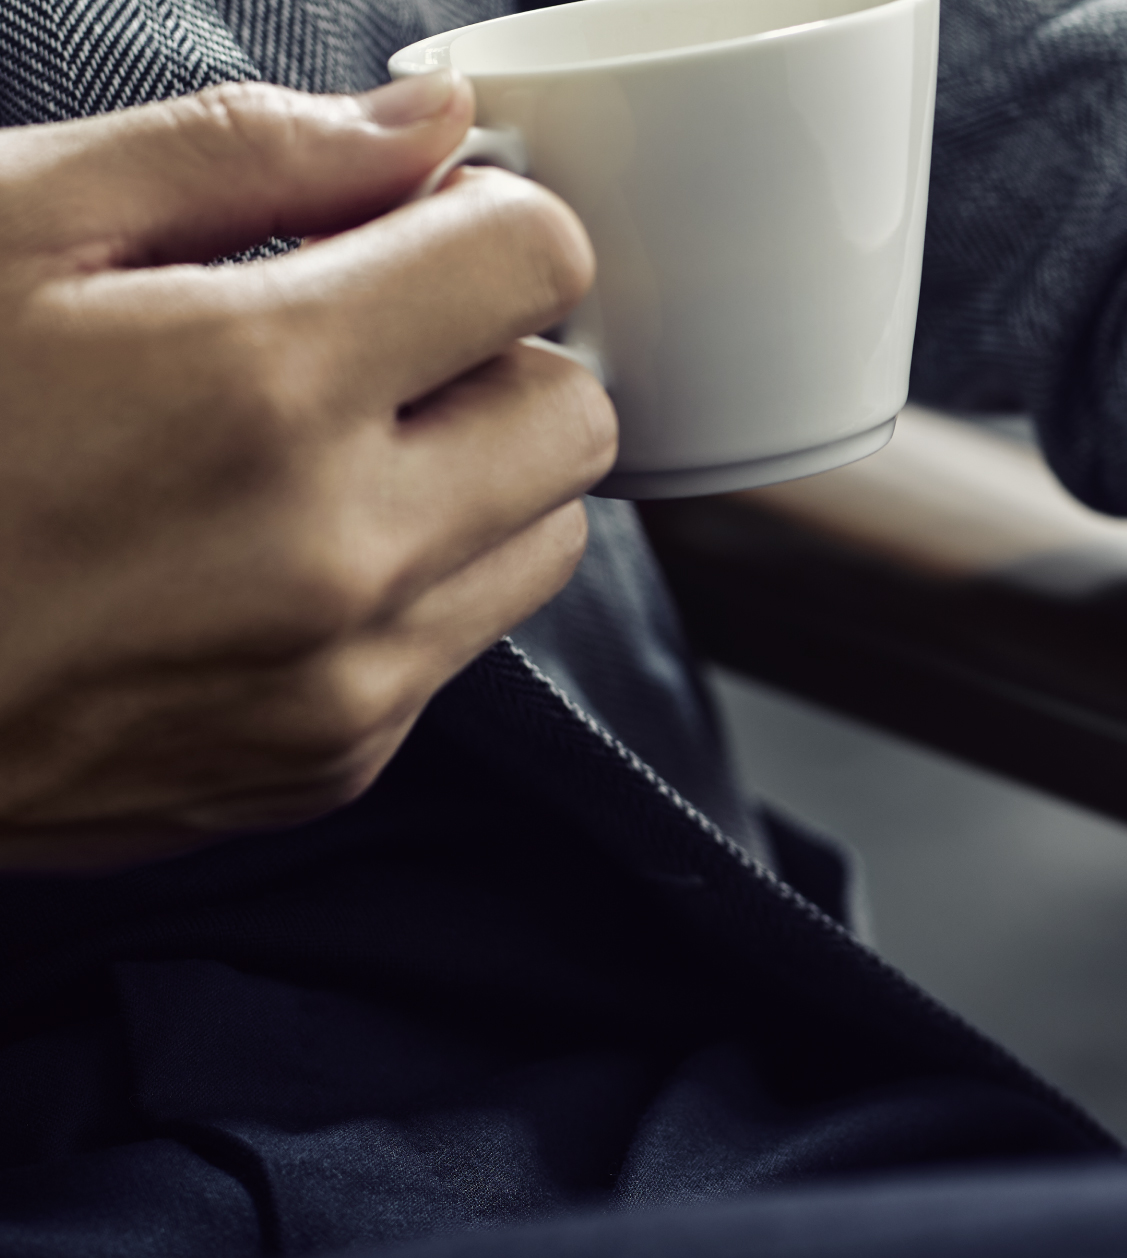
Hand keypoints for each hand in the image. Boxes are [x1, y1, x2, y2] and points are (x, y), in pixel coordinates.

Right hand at [0, 73, 614, 870]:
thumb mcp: (6, 222)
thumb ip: (246, 151)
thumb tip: (429, 124)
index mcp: (260, 387)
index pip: (537, 262)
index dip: (483, 219)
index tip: (411, 227)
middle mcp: (334, 554)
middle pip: (575, 413)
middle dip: (497, 352)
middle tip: (366, 336)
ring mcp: (337, 683)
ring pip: (542, 540)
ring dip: (473, 475)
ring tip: (314, 448)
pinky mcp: (320, 768)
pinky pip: (457, 647)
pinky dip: (408, 586)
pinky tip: (267, 552)